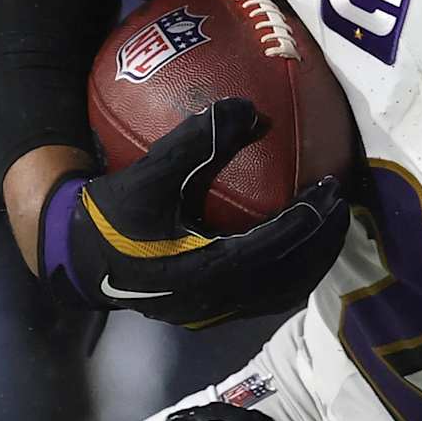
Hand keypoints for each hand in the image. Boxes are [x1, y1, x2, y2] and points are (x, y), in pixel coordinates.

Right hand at [39, 97, 349, 326]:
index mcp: (205, 269)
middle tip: (344, 206)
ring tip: (331, 225)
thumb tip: (249, 108)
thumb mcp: (149, 174)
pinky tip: (297, 241)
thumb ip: (195, 140)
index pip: (275, 245)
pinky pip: (266, 294)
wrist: (78, 259)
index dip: (310, 218)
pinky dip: (289, 268)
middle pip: (292, 276)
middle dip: (324, 243)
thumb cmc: (112, 216)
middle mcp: (216, 299)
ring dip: (311, 259)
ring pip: (283, 291)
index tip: (333, 188)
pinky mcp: (211, 312)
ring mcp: (216, 311)